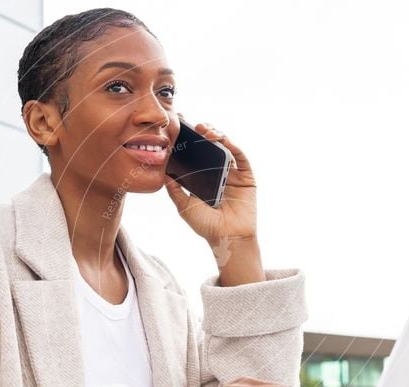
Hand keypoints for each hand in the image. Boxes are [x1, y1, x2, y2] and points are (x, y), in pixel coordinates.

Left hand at [164, 116, 257, 247]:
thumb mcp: (183, 205)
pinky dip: (232, 145)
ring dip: (216, 134)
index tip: (179, 124)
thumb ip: (174, 189)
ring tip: (205, 130)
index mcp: (203, 178)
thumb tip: (162, 172)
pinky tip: (222, 139)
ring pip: (226, 147)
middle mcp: (218, 172)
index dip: (189, 138)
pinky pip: (240, 157)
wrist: (226, 238)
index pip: (196, 153)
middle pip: (211, 146)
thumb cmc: (206, 226)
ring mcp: (233, 174)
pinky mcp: (246, 177)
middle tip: (192, 125)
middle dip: (202, 132)